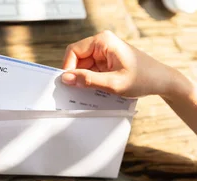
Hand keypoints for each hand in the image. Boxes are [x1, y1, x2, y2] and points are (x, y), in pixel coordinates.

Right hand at [61, 30, 182, 97]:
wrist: (162, 81)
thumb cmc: (143, 79)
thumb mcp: (114, 83)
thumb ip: (88, 80)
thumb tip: (66, 78)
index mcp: (103, 41)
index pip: (73, 51)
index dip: (68, 68)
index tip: (69, 84)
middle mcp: (102, 43)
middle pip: (76, 59)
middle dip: (77, 75)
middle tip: (81, 90)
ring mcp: (104, 52)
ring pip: (82, 66)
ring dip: (85, 79)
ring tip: (94, 90)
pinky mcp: (106, 61)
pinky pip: (91, 70)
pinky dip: (91, 80)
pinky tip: (99, 89)